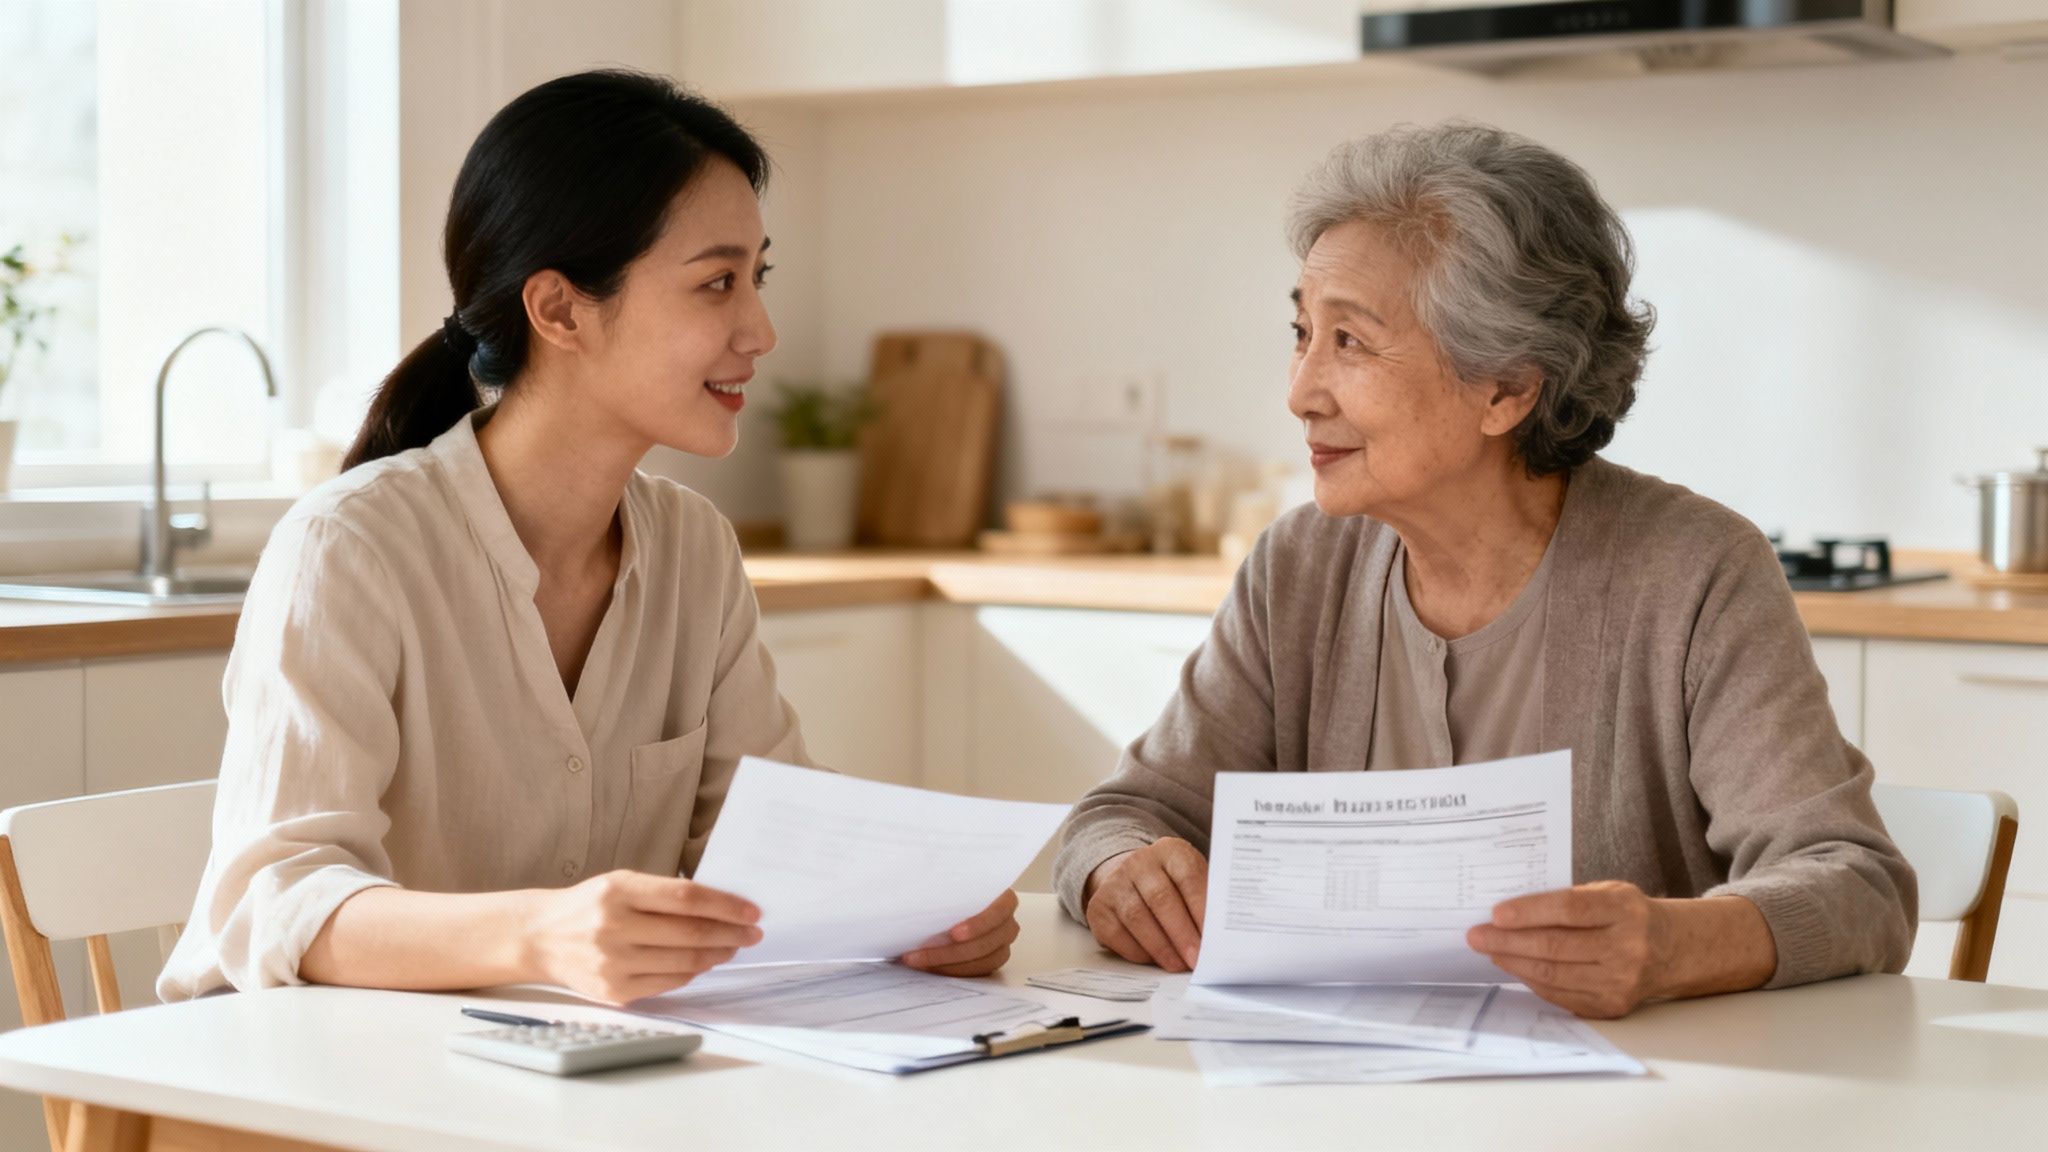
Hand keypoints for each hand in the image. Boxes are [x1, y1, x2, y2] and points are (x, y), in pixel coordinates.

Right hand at [522, 870, 761, 1003]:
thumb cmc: (590, 906)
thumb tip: (720, 906)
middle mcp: (614, 927)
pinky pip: (668, 983)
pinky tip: (704, 962)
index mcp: (619, 892)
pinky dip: (693, 973)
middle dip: (731, 934)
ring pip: (684, 962)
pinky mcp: (614, 990)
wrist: (541, 937)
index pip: (687, 898)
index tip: (752, 911)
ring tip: (732, 947)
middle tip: (752, 933)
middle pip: (690, 933)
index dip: (725, 905)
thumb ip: (663, 893)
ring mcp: (614, 963)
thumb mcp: (621, 884)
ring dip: (717, 955)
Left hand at [901, 890, 1019, 976]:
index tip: (954, 933)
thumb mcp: (949, 877)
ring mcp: (1001, 943)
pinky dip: (953, 971)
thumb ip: (942, 882)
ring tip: (920, 961)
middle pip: (988, 943)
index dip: (978, 925)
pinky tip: (930, 966)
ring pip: (984, 961)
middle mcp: (1006, 923)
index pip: (998, 913)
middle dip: (952, 952)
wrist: (952, 902)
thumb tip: (919, 885)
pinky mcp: (991, 959)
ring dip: (949, 965)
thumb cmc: (953, 888)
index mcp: (1003, 898)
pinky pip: (977, 972)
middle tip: (922, 955)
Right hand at [1081, 838, 1206, 972]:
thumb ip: (1207, 903)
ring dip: (1161, 947)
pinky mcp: (1098, 907)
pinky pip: (1117, 934)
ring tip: (1178, 965)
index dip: (1201, 910)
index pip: (1188, 877)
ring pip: (1137, 918)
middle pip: (1161, 899)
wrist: (1131, 879)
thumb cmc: (1173, 887)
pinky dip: (1138, 951)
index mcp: (1170, 851)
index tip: (1214, 938)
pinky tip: (1154, 960)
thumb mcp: (1193, 882)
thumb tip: (1222, 937)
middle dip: (1181, 934)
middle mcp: (1139, 862)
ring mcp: (1115, 883)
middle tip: (1196, 959)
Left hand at [1465, 880, 1668, 1018]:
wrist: (1672, 950)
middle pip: (1556, 946)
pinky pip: (1560, 995)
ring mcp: (1620, 982)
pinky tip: (1515, 966)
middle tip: (1477, 935)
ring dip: (1514, 963)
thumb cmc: (1627, 915)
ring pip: (1554, 975)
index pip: (1569, 909)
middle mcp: (1627, 948)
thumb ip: (1567, 900)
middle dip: (1509, 941)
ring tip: (1490, 950)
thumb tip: (1510, 912)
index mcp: (1625, 910)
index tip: (1496, 914)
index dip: (1529, 912)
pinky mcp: (1611, 1006)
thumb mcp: (1608, 893)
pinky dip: (1532, 980)